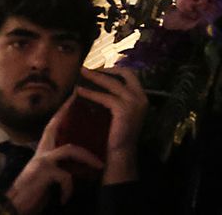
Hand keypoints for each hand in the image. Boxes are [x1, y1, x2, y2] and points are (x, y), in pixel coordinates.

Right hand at [5, 102, 103, 214]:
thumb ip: (58, 164)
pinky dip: (69, 188)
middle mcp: (40, 153)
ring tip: (100, 166)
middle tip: (77, 96)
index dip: (62, 111)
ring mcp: (40, 162)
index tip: (73, 95)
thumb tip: (77, 159)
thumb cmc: (31, 193)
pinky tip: (66, 198)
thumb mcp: (47, 176)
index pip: (53, 126)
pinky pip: (65, 175)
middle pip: (55, 127)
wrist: (12, 209)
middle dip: (66, 111)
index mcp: (42, 152)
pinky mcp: (42, 173)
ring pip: (70, 149)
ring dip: (87, 158)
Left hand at [75, 66, 148, 183]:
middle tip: (89, 68)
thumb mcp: (121, 113)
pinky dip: (90, 92)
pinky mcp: (123, 109)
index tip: (101, 69)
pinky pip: (104, 96)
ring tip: (82, 73)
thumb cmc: (118, 135)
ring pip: (112, 83)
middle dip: (106, 69)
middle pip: (124, 74)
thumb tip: (100, 86)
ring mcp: (133, 102)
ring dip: (95, 77)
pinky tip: (80, 91)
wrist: (121, 154)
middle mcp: (141, 97)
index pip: (130, 75)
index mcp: (142, 97)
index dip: (115, 70)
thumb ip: (117, 99)